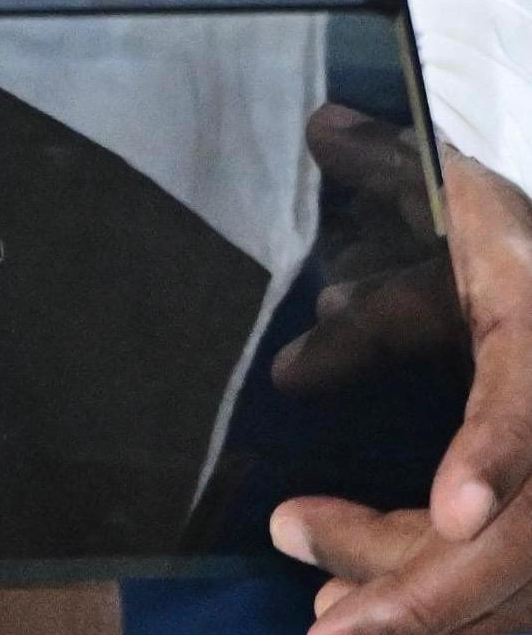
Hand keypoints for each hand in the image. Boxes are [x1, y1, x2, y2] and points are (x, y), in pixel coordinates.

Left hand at [276, 132, 531, 634]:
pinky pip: (522, 582)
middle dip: (424, 581)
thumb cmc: (515, 231)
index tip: (451, 512)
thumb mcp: (460, 218)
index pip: (529, 403)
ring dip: (425, 603)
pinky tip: (371, 603)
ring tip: (329, 618)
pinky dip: (452, 601)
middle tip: (324, 617)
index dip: (494, 455)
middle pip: (526, 534)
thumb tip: (303, 268)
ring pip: (521, 575)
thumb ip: (385, 254)